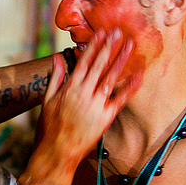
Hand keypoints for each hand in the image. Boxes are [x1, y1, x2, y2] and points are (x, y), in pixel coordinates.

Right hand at [37, 29, 137, 171]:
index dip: (93, 45)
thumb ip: (55, 77)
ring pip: (111, 77)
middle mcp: (84, 93)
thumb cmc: (49, 127)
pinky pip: (121, 99)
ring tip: (129, 45)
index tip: (101, 32)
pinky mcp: (105, 117)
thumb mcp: (47, 100)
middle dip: (109, 47)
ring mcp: (96, 105)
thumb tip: (56, 57)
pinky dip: (130, 86)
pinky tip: (139, 74)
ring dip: (121, 60)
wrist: (56, 152)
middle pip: (99, 65)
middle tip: (119, 32)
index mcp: (70, 87)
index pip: (84, 61)